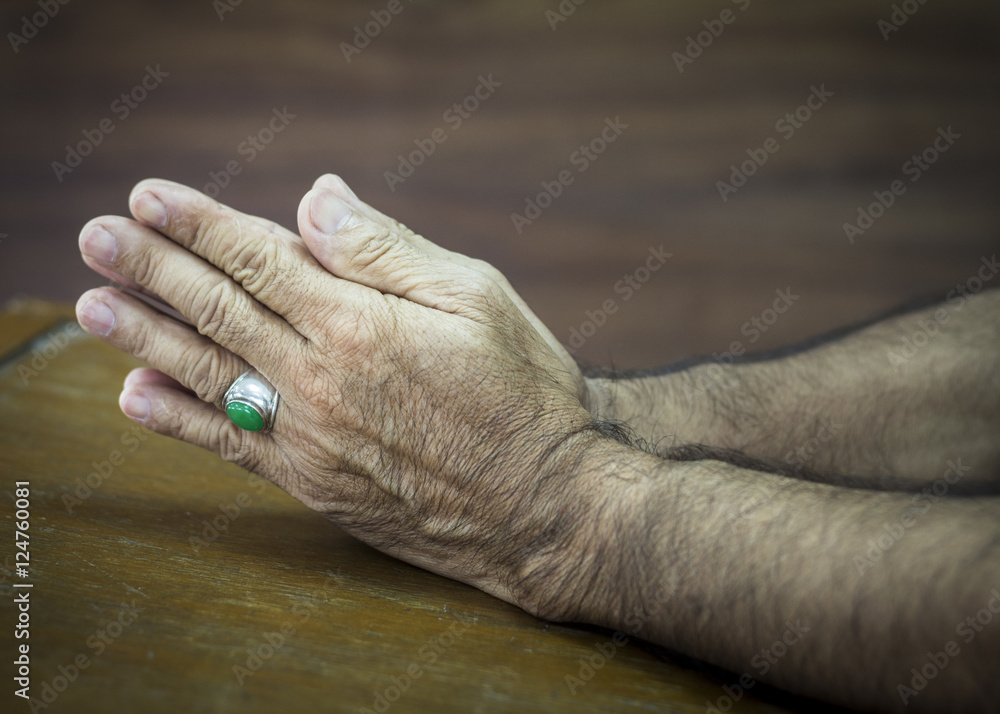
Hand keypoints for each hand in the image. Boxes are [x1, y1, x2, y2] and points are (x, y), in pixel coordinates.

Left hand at [75, 176, 632, 617]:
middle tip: (96, 238)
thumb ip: (386, 249)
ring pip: (208, 373)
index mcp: (357, 323)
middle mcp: (317, 380)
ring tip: (91, 305)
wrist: (543, 510)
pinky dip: (178, 417)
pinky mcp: (311, 483)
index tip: (148, 197)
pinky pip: (230, 443)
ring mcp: (308, 437)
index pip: (257, 258)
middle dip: (151, 268)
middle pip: (216, 310)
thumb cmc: (524, 395)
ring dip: (143, 335)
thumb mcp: (477, 298)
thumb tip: (316, 198)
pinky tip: (138, 394)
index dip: (199, 224)